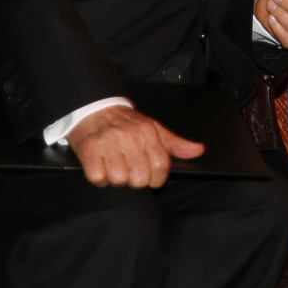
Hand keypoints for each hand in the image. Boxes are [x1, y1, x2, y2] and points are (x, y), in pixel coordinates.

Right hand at [67, 105, 204, 188]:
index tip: (150, 177)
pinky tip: (101, 166)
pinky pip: (98, 177)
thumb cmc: (126, 123)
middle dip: (134, 179)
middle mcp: (128, 137)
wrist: (94, 108)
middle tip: (129, 169)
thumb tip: (198, 150)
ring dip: (115, 179)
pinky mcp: (89, 149)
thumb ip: (175, 143)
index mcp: (147, 132)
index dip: (156, 178)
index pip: (160, 166)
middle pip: (140, 179)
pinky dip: (99, 177)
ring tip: (114, 166)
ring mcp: (107, 143)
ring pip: (119, 180)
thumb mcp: (154, 129)